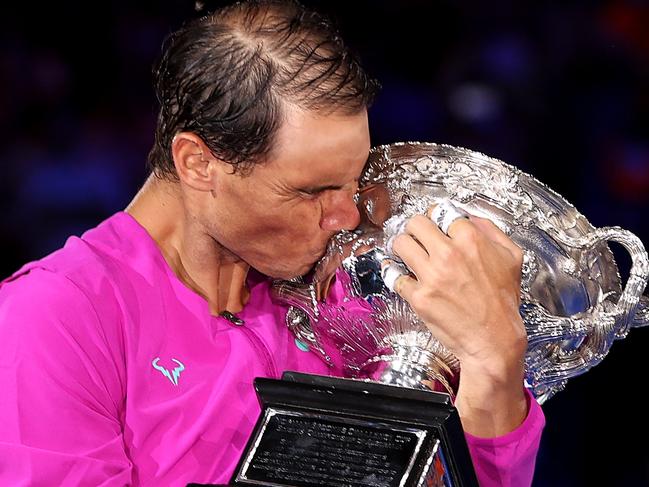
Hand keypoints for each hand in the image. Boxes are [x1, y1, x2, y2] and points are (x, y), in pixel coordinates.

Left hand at [392, 211, 527, 435]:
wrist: (494, 339)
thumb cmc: (502, 302)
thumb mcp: (511, 257)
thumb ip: (491, 231)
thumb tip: (469, 218)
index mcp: (471, 240)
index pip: (440, 212)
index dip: (435, 218)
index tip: (433, 224)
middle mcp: (449, 254)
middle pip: (415, 223)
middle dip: (415, 229)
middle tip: (417, 238)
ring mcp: (431, 276)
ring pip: (400, 244)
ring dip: (402, 247)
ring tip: (407, 254)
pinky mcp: (419, 297)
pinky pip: (394, 276)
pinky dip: (395, 274)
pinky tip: (400, 275)